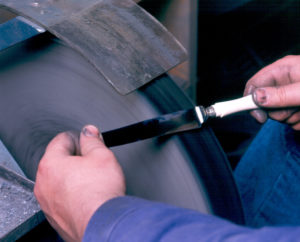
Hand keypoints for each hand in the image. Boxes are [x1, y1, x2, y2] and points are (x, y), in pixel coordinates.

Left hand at [34, 125, 125, 240]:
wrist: (102, 223)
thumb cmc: (100, 192)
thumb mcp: (101, 156)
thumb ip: (93, 140)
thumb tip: (89, 132)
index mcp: (51, 164)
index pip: (61, 140)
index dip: (78, 137)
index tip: (87, 140)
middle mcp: (44, 183)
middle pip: (58, 161)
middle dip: (75, 158)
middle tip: (93, 161)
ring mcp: (48, 202)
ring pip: (60, 181)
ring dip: (74, 177)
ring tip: (92, 180)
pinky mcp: (55, 216)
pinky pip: (62, 198)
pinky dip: (73, 194)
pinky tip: (88, 195)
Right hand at [245, 55, 299, 129]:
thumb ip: (281, 94)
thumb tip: (256, 97)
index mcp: (283, 70)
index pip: (254, 84)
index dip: (251, 100)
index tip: (258, 116)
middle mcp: (284, 82)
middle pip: (264, 104)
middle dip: (279, 111)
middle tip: (295, 108)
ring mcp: (290, 95)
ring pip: (277, 115)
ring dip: (293, 118)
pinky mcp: (296, 106)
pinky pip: (290, 121)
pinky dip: (299, 122)